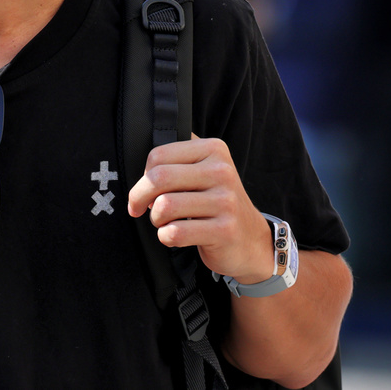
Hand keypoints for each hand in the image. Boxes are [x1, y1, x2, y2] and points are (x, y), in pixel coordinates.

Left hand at [126, 134, 274, 283]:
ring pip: (164, 206)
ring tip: (165, 222)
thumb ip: (177, 160)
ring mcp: (226, 201)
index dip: (143, 175)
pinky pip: (175, 233)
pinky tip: (175, 236)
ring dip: (156, 219)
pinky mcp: (224, 230)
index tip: (145, 189)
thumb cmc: (216, 204)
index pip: (159, 155)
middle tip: (139, 208)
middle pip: (158, 178)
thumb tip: (141, 168)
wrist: (251, 240)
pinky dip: (166, 237)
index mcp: (214, 150)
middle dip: (139, 196)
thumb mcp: (204, 171)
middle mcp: (222, 172)